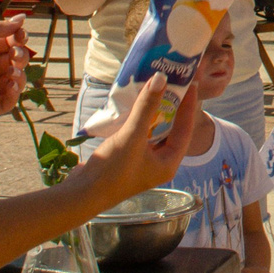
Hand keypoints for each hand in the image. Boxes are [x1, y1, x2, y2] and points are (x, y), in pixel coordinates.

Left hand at [0, 16, 28, 120]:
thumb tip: (23, 18)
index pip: (10, 43)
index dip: (20, 39)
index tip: (21, 35)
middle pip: (16, 63)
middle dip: (21, 57)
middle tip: (14, 54)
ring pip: (15, 83)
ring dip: (21, 77)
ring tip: (12, 71)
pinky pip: (4, 104)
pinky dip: (13, 96)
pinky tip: (11, 85)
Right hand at [76, 75, 204, 198]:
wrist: (82, 194)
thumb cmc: (112, 171)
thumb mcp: (132, 136)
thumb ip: (147, 107)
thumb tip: (161, 78)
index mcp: (168, 163)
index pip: (186, 129)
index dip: (189, 106)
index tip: (191, 84)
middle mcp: (158, 163)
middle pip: (171, 129)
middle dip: (171, 106)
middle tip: (173, 83)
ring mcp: (142, 161)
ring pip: (154, 131)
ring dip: (153, 111)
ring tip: (155, 88)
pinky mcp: (127, 157)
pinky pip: (139, 133)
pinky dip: (138, 119)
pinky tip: (135, 104)